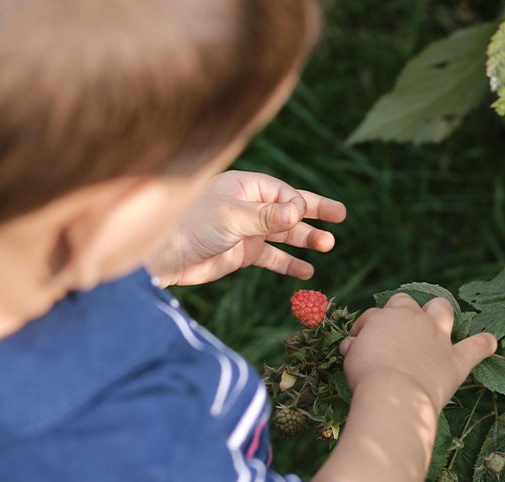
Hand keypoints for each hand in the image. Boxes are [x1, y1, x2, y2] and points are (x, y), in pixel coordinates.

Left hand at [148, 170, 345, 285]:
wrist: (164, 255)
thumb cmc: (192, 224)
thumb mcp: (232, 217)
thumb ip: (266, 217)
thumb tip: (298, 213)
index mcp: (246, 186)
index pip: (283, 192)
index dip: (299, 203)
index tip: (302, 217)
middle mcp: (249, 206)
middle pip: (289, 208)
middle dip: (314, 213)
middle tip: (340, 217)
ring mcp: (247, 230)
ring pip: (284, 234)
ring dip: (305, 240)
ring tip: (328, 246)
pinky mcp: (242, 253)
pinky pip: (272, 256)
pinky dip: (289, 263)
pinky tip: (307, 271)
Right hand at [339, 294, 495, 413]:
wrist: (393, 393)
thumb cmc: (367, 375)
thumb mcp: (352, 357)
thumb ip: (356, 347)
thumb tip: (351, 345)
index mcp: (387, 316)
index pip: (373, 315)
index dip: (365, 329)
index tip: (359, 344)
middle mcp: (414, 319)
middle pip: (407, 302)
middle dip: (401, 312)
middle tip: (393, 332)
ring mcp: (438, 337)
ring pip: (442, 310)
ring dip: (440, 313)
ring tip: (437, 322)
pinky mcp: (455, 360)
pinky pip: (477, 347)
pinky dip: (484, 344)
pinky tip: (490, 342)